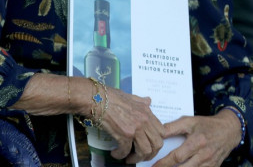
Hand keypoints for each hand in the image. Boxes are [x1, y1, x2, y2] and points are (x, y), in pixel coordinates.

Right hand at [10, 74, 163, 162]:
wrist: (91, 96)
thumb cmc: (106, 94)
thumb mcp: (127, 95)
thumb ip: (139, 100)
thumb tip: (149, 101)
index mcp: (146, 111)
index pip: (161, 132)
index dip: (155, 142)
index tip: (147, 145)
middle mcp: (143, 119)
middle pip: (157, 144)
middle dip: (149, 154)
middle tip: (139, 156)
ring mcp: (135, 127)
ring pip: (144, 151)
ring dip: (136, 158)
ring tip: (128, 158)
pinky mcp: (123, 134)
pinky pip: (126, 151)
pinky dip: (120, 155)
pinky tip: (114, 153)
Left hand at [153, 110, 241, 165]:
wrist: (229, 130)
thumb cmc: (206, 125)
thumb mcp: (188, 121)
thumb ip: (171, 127)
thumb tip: (157, 133)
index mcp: (196, 142)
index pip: (177, 156)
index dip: (164, 163)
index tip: (153, 166)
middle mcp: (204, 155)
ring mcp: (210, 164)